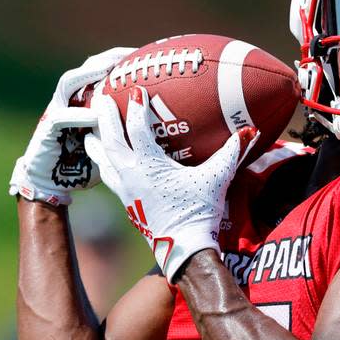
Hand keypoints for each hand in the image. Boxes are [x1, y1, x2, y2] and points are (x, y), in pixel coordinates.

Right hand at [7, 45, 135, 205]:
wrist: (52, 184)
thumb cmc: (88, 166)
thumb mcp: (115, 147)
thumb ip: (133, 136)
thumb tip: (168, 136)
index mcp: (87, 101)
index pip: (105, 71)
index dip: (123, 60)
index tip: (148, 55)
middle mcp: (71, 100)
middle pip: (88, 68)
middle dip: (108, 58)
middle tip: (130, 55)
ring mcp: (57, 111)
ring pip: (69, 82)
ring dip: (88, 74)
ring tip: (108, 71)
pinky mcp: (47, 128)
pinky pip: (63, 117)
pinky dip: (79, 115)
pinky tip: (96, 115)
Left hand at [84, 86, 257, 280]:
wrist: (184, 249)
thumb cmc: (200, 212)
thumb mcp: (217, 179)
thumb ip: (230, 152)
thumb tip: (248, 131)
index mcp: (150, 165)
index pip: (137, 128)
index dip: (136, 107)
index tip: (135, 90)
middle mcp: (132, 174)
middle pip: (110, 139)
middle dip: (104, 117)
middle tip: (99, 98)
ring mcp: (126, 190)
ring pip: (103, 159)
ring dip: (96, 141)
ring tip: (90, 128)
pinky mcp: (127, 202)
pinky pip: (108, 176)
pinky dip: (104, 163)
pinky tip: (106, 161)